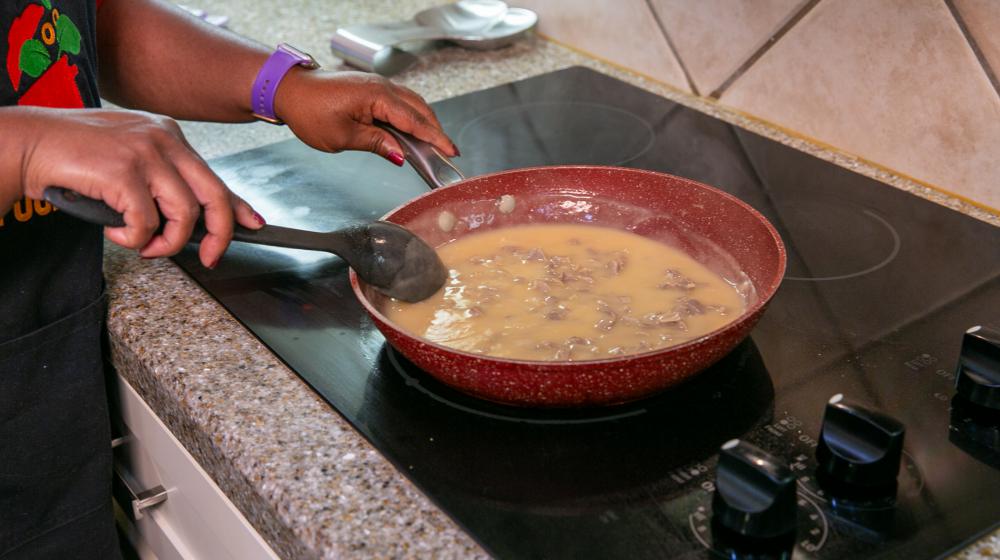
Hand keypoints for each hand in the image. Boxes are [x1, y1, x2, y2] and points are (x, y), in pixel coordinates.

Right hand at [11, 107, 261, 267]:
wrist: (28, 144)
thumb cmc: (75, 156)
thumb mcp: (132, 161)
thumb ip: (165, 182)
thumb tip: (196, 218)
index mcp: (169, 134)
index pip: (215, 177)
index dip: (238, 207)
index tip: (254, 226)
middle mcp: (164, 139)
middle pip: (214, 196)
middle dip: (219, 235)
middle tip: (209, 258)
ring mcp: (145, 153)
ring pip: (184, 215)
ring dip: (166, 243)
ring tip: (144, 246)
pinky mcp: (124, 172)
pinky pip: (147, 223)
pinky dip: (133, 239)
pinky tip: (115, 232)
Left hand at [272, 69, 458, 162]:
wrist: (290, 90)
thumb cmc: (310, 111)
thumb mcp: (343, 136)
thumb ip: (376, 144)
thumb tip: (400, 155)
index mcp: (377, 97)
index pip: (414, 121)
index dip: (435, 138)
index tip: (450, 151)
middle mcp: (382, 87)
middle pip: (419, 110)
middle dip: (435, 131)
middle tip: (447, 152)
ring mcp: (378, 86)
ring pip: (411, 105)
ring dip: (424, 124)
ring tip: (433, 145)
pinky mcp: (372, 89)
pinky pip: (400, 103)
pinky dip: (411, 117)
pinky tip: (411, 132)